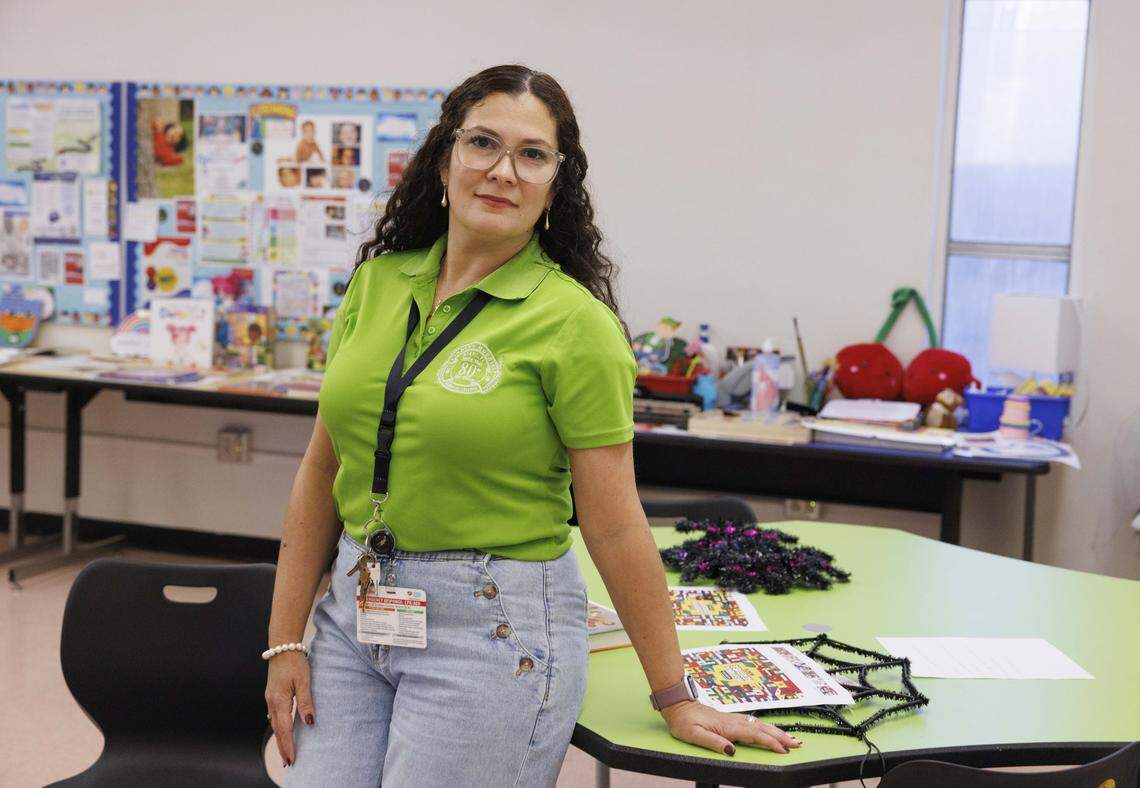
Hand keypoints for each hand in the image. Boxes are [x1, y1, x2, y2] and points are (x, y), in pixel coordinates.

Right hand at [264, 652, 315, 766]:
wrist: (282, 647)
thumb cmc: (295, 663)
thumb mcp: (304, 681)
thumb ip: (306, 702)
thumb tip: (309, 722)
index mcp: (279, 700)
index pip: (284, 728)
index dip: (288, 745)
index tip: (292, 759)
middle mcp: (272, 702)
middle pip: (277, 729)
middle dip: (282, 747)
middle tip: (289, 762)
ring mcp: (270, 698)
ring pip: (274, 724)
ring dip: (280, 739)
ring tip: (286, 752)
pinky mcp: (272, 695)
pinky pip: (274, 716)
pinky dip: (278, 727)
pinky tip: (282, 731)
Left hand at [660, 700, 800, 755]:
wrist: (677, 705)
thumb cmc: (683, 722)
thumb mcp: (694, 735)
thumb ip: (713, 742)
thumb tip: (731, 750)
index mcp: (726, 727)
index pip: (753, 735)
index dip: (769, 742)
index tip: (783, 749)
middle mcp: (732, 722)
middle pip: (761, 728)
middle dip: (780, 736)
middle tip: (796, 744)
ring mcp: (732, 719)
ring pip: (758, 725)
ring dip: (775, 731)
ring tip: (790, 738)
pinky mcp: (730, 719)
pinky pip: (752, 723)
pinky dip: (765, 727)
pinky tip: (769, 730)